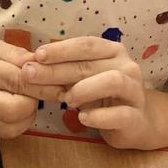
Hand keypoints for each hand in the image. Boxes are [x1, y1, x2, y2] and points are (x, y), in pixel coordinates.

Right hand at [0, 40, 54, 139]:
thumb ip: (17, 56)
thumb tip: (44, 67)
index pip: (16, 81)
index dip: (41, 84)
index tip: (56, 83)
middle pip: (14, 110)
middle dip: (33, 102)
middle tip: (35, 93)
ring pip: (11, 128)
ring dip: (27, 116)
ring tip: (25, 101)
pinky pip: (2, 135)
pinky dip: (15, 125)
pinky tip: (13, 111)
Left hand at [20, 37, 158, 149]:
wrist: (135, 122)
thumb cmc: (102, 96)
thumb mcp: (82, 79)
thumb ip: (63, 71)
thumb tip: (30, 65)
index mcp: (112, 51)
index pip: (86, 45)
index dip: (61, 49)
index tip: (37, 55)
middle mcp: (127, 67)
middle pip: (90, 64)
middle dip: (57, 70)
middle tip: (31, 76)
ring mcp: (135, 92)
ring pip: (112, 81)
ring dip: (83, 89)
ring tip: (66, 100)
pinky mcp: (136, 118)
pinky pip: (120, 114)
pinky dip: (99, 116)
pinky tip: (82, 118)